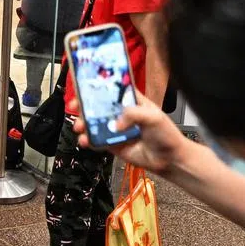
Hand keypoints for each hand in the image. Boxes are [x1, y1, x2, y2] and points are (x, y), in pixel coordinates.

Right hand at [67, 92, 187, 173]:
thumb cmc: (166, 134)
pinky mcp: (112, 144)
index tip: (84, 86)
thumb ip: (133, 114)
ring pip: (94, 123)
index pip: (112, 89)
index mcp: (131, 101)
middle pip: (98, 106)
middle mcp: (121, 113)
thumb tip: (115, 124)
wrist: (169, 159)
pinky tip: (86, 140)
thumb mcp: (153, 117)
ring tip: (80, 127)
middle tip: (75, 107)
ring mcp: (115, 129)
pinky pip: (96, 140)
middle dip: (84, 105)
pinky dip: (88, 140)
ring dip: (83, 123)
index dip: (98, 86)